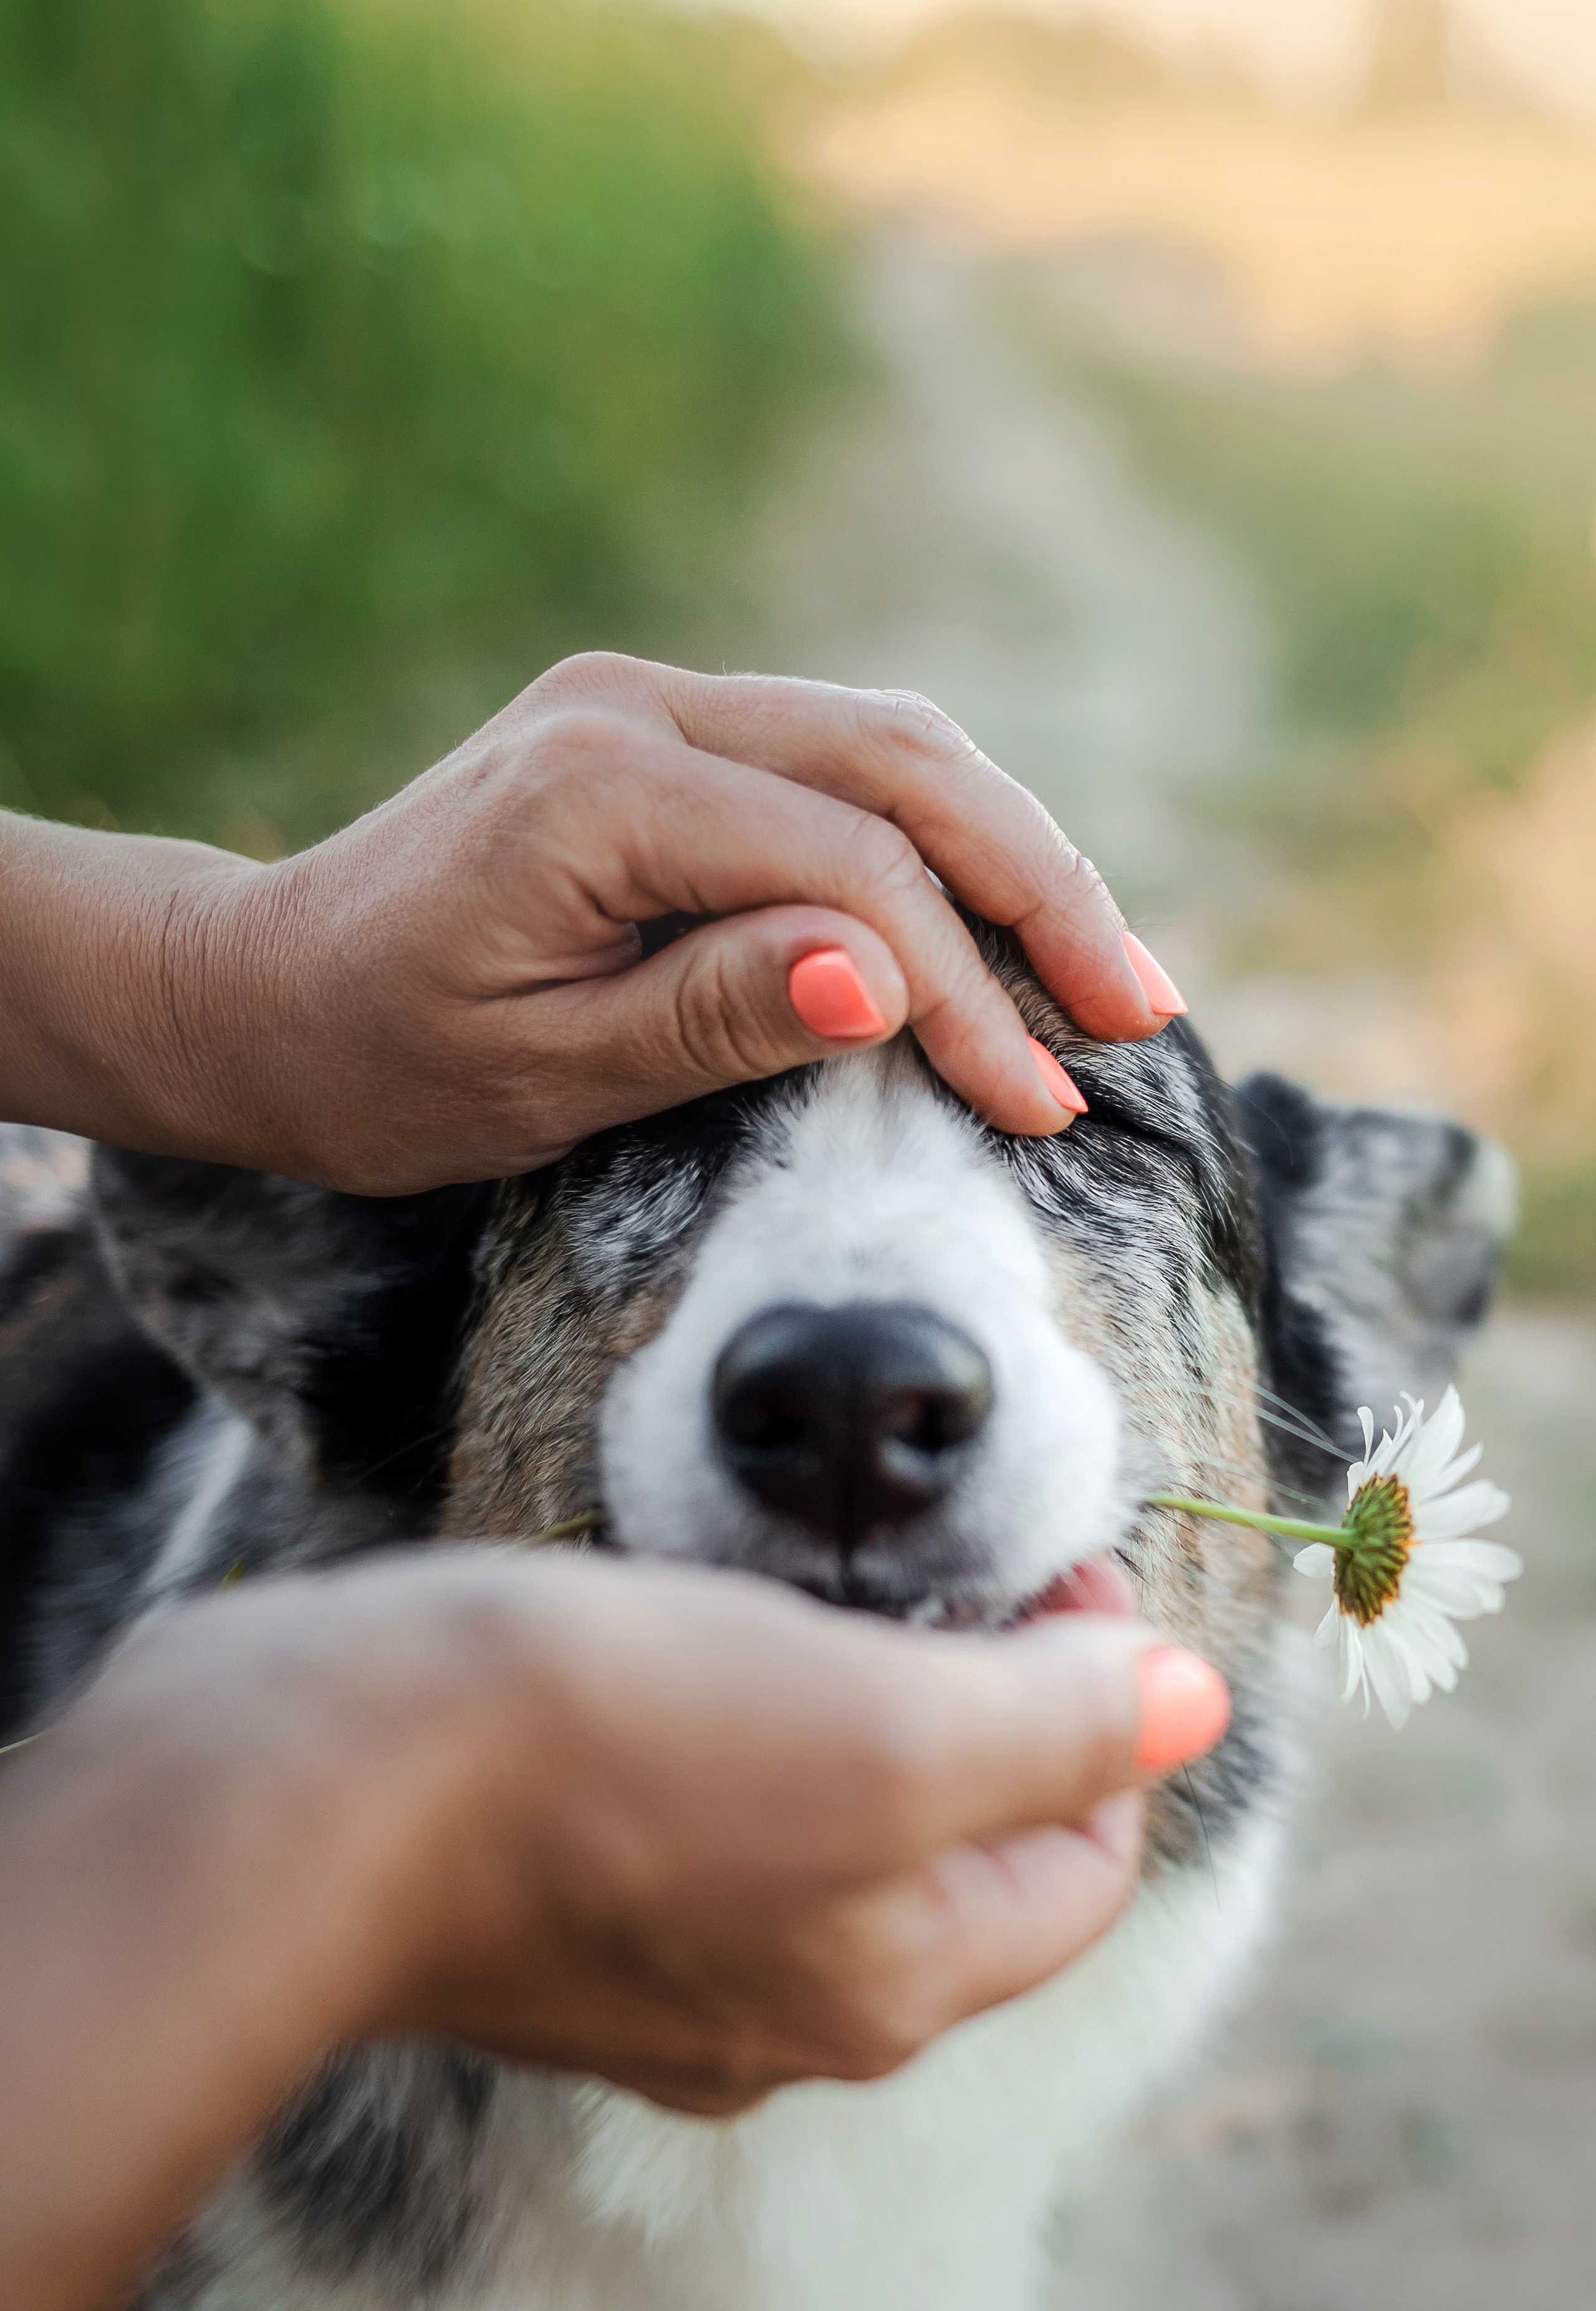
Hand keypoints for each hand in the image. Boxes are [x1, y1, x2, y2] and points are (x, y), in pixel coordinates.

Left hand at [0, 656, 1183, 1192]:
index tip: (1038, 1107)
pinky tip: (1004, 912)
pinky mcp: (664, 733)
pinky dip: (940, 834)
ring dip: (1014, 849)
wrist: (264, 990)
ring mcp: (651, 701)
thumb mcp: (535, 1074)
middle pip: (903, 766)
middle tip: (1139, 1012)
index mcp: (600, 789)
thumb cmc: (380, 1060)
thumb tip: (881, 975)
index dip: (964, 990)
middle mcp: (636, 706)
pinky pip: (840, 761)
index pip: (848, 870)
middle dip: (1042, 889)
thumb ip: (709, 1012)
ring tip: (1108, 969)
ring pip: (891, 745)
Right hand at [0, 1547, 1229, 2310]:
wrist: (305, 1779)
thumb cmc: (601, 1745)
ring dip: (858, 1704)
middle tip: (940, 1563)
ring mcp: (661, 1969)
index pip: (1082, 1859)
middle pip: (960, 1847)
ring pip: (830, 1827)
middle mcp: (784, 2009)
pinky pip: (708, 1813)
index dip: (1102, 1702)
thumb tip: (1194, 1700)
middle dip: (986, 1700)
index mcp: (888, 1983)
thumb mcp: (880, 1732)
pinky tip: (691, 1637)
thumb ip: (1052, 1727)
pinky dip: (739, 1722)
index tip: (1051, 1562)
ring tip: (816, 1582)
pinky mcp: (560, 1903)